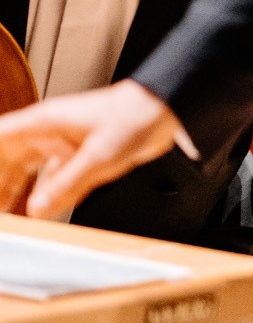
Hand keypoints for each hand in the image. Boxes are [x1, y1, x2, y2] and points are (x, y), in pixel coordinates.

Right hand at [0, 81, 185, 220]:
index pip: (0, 138)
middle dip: (1, 182)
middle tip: (0, 211)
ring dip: (17, 189)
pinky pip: (54, 175)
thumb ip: (66, 185)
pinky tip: (41, 209)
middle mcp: (49, 132)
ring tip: (8, 213)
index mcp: (44, 123)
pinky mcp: (81, 154)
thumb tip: (37, 210)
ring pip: (29, 169)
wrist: (166, 109)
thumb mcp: (99, 156)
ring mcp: (64, 143)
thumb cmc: (134, 116)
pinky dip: (45, 192)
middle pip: (9, 158)